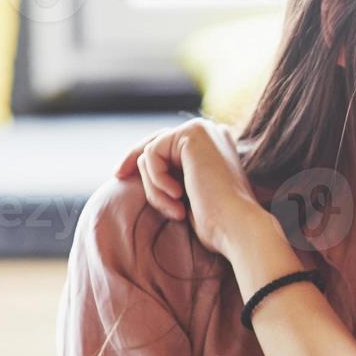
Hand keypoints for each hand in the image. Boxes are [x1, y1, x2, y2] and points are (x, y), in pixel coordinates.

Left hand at [113, 118, 267, 259]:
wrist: (237, 226)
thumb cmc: (217, 222)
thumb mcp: (190, 194)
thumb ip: (173, 175)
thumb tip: (138, 166)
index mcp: (215, 144)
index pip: (167, 145)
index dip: (143, 159)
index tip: (120, 174)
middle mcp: (210, 131)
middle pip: (155, 142)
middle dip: (135, 161)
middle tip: (118, 176)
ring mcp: (202, 129)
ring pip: (151, 153)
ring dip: (154, 187)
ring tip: (175, 209)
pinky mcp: (192, 134)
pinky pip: (152, 155)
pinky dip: (157, 182)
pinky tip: (179, 197)